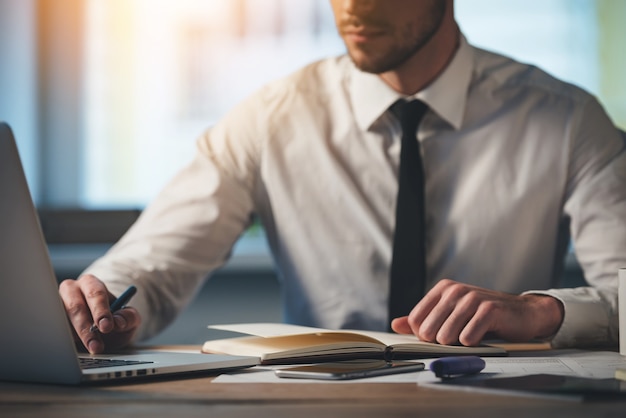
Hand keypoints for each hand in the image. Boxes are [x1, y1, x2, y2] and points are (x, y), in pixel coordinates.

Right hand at [58, 275, 140, 353]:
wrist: (101, 332)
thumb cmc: (112, 320)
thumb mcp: (127, 318)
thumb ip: (128, 317)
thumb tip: (118, 322)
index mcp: (91, 284)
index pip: (95, 293)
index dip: (100, 310)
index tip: (106, 327)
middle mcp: (71, 291)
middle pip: (75, 307)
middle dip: (86, 328)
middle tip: (96, 345)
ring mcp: (57, 305)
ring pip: (62, 321)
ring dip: (76, 337)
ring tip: (89, 349)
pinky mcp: (50, 320)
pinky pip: (55, 330)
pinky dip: (65, 341)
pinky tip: (75, 349)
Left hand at [390, 279, 563, 345]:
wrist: (523, 313)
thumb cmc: (485, 316)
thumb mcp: (452, 314)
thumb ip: (424, 319)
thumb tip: (396, 324)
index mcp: (443, 289)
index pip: (416, 320)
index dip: (424, 336)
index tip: (440, 336)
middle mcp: (455, 290)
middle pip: (428, 331)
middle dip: (441, 342)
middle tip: (458, 337)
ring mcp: (471, 298)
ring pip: (446, 336)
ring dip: (457, 344)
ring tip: (470, 336)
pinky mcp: (489, 310)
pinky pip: (467, 338)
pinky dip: (473, 344)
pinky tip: (482, 336)